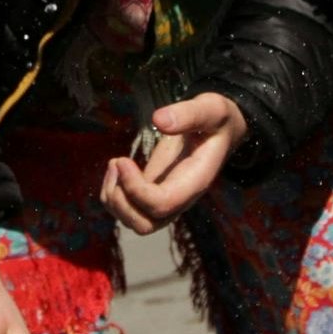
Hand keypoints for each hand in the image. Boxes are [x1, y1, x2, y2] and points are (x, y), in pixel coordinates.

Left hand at [98, 94, 245, 230]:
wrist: (219, 131)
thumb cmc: (216, 120)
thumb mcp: (210, 109)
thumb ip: (189, 114)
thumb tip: (158, 121)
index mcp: (194, 182)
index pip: (161, 205)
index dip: (136, 189)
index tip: (123, 160)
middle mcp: (180, 198)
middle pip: (145, 224)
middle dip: (121, 201)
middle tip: (117, 163)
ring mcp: (166, 199)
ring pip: (133, 221)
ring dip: (114, 197)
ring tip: (115, 163)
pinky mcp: (153, 193)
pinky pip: (128, 209)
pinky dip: (113, 193)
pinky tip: (117, 166)